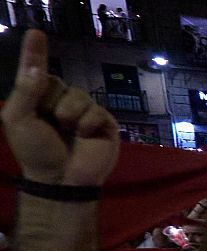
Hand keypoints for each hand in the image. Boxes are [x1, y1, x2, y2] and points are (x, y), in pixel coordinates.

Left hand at [2, 30, 118, 185]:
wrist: (60, 179)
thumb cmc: (35, 150)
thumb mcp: (19, 118)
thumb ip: (26, 90)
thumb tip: (37, 66)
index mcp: (38, 98)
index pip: (37, 70)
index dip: (35, 53)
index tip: (36, 32)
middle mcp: (61, 100)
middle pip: (60, 82)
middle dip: (52, 102)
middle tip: (50, 123)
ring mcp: (84, 111)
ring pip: (79, 96)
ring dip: (70, 115)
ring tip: (68, 133)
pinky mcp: (104, 123)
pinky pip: (96, 112)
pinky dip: (87, 125)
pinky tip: (84, 137)